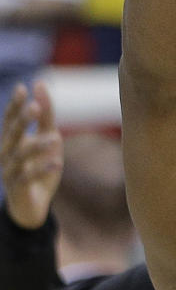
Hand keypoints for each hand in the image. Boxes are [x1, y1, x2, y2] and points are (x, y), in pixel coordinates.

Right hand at [0, 82, 62, 228]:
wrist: (33, 206)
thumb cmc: (39, 168)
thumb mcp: (48, 139)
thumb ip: (46, 115)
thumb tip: (40, 83)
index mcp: (10, 140)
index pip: (10, 119)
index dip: (15, 105)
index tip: (22, 88)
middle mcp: (5, 153)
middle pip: (12, 134)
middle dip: (23, 120)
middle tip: (36, 107)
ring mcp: (9, 171)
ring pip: (20, 156)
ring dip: (37, 146)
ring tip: (55, 139)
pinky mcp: (17, 189)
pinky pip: (27, 178)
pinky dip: (41, 170)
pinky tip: (56, 163)